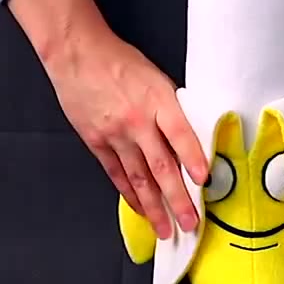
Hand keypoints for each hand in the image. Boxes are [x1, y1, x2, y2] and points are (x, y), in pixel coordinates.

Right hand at [8, 0, 209, 239]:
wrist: (78, 55)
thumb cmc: (120, 62)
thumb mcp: (156, 78)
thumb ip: (172, 108)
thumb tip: (190, 139)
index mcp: (158, 100)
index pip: (180, 134)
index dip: (194, 159)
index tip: (205, 181)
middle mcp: (138, 121)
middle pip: (161, 166)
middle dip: (178, 198)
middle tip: (191, 223)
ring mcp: (115, 134)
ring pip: (139, 178)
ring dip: (154, 207)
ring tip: (166, 229)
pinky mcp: (96, 141)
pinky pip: (117, 174)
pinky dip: (130, 194)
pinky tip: (141, 209)